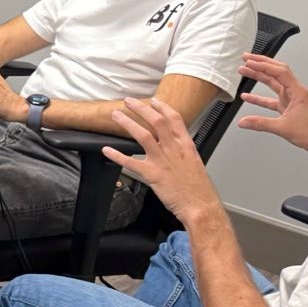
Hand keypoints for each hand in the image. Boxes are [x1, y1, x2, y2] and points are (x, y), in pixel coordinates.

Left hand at [103, 96, 222, 223]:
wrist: (200, 205)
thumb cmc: (198, 188)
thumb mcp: (194, 162)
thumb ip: (182, 151)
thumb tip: (173, 145)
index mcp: (185, 145)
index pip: (174, 119)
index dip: (162, 107)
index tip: (153, 100)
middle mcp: (174, 149)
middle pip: (156, 121)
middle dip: (141, 109)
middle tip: (129, 102)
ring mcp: (162, 161)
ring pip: (143, 136)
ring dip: (128, 123)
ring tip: (116, 116)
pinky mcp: (153, 174)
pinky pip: (131, 162)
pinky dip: (117, 155)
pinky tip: (107, 150)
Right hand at [235, 54, 307, 153]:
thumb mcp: (283, 128)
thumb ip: (260, 124)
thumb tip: (244, 121)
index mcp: (298, 92)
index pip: (279, 72)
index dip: (263, 65)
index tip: (249, 62)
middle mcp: (295, 92)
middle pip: (276, 72)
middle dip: (261, 64)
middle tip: (247, 59)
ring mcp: (291, 99)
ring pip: (273, 83)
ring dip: (259, 76)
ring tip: (245, 71)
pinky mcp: (287, 107)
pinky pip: (270, 98)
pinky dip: (259, 96)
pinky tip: (248, 96)